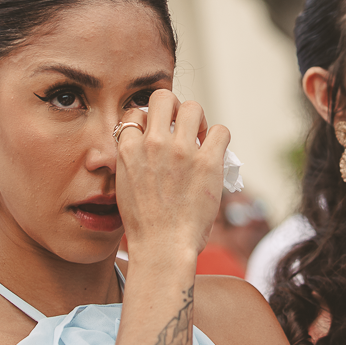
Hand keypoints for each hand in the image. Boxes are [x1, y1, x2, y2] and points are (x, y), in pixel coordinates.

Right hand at [115, 90, 229, 259]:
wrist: (162, 248)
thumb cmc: (145, 225)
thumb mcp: (125, 185)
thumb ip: (133, 160)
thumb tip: (148, 144)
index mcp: (128, 149)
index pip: (135, 112)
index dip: (146, 121)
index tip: (155, 134)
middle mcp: (153, 144)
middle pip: (163, 97)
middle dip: (173, 108)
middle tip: (180, 128)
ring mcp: (181, 151)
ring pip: (193, 107)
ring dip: (197, 120)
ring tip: (198, 137)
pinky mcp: (207, 162)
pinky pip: (220, 130)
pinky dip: (219, 138)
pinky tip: (214, 152)